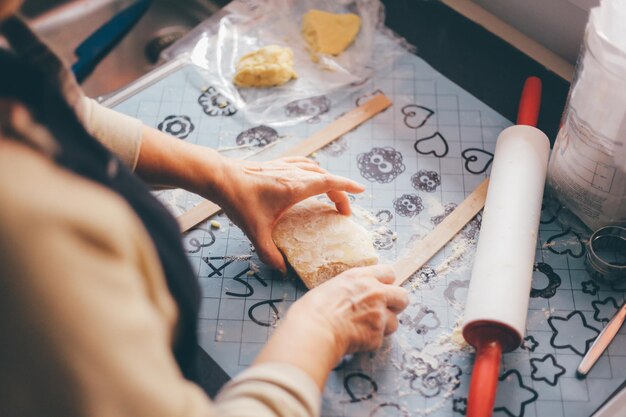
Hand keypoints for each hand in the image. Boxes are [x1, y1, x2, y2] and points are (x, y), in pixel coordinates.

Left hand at [211, 156, 364, 272]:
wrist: (219, 177)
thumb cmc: (238, 201)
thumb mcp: (255, 231)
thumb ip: (269, 253)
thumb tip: (282, 270)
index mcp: (295, 187)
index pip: (330, 183)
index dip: (348, 187)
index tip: (362, 191)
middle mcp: (294, 173)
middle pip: (326, 178)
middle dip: (340, 192)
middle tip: (344, 210)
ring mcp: (285, 166)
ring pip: (315, 169)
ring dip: (327, 180)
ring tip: (331, 194)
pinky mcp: (276, 164)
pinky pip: (302, 164)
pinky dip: (312, 170)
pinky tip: (309, 176)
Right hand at [289, 264, 408, 353]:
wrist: (314, 331)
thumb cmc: (313, 310)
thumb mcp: (332, 287)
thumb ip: (351, 289)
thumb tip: (353, 296)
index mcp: (361, 277)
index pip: (389, 272)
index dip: (386, 282)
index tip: (381, 288)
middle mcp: (375, 293)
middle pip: (402, 296)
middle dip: (396, 304)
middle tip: (383, 310)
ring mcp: (379, 315)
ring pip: (395, 322)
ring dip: (383, 326)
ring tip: (365, 329)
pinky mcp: (378, 335)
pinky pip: (380, 339)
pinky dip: (370, 341)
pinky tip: (355, 339)